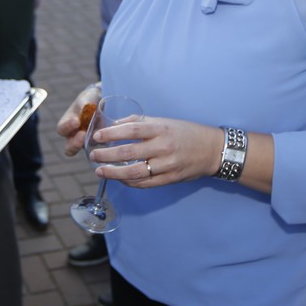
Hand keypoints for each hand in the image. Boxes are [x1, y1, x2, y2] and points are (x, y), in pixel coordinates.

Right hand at [55, 84, 102, 156]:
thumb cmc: (88, 100)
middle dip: (75, 143)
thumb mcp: (85, 98)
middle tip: (83, 134)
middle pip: (70, 148)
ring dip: (92, 140)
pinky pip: (102, 145)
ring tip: (99, 132)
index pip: (62, 129)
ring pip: (87, 148)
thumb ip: (83, 103)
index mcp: (66, 125)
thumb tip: (85, 107)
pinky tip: (110, 133)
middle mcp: (74, 137)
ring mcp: (87, 141)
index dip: (68, 127)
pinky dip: (105, 140)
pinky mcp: (100, 142)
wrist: (101, 102)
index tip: (76, 121)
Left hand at [89, 116, 222, 187]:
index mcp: (161, 129)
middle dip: (106, 155)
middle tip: (93, 155)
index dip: (112, 133)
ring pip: (134, 172)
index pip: (132, 130)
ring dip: (113, 172)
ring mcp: (167, 165)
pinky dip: (129, 182)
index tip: (97, 137)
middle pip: (129, 152)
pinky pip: (145, 183)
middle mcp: (163, 147)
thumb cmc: (185, 133)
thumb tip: (114, 124)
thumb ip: (140, 121)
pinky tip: (118, 179)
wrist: (212, 150)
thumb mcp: (164, 121)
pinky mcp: (170, 179)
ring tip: (99, 171)